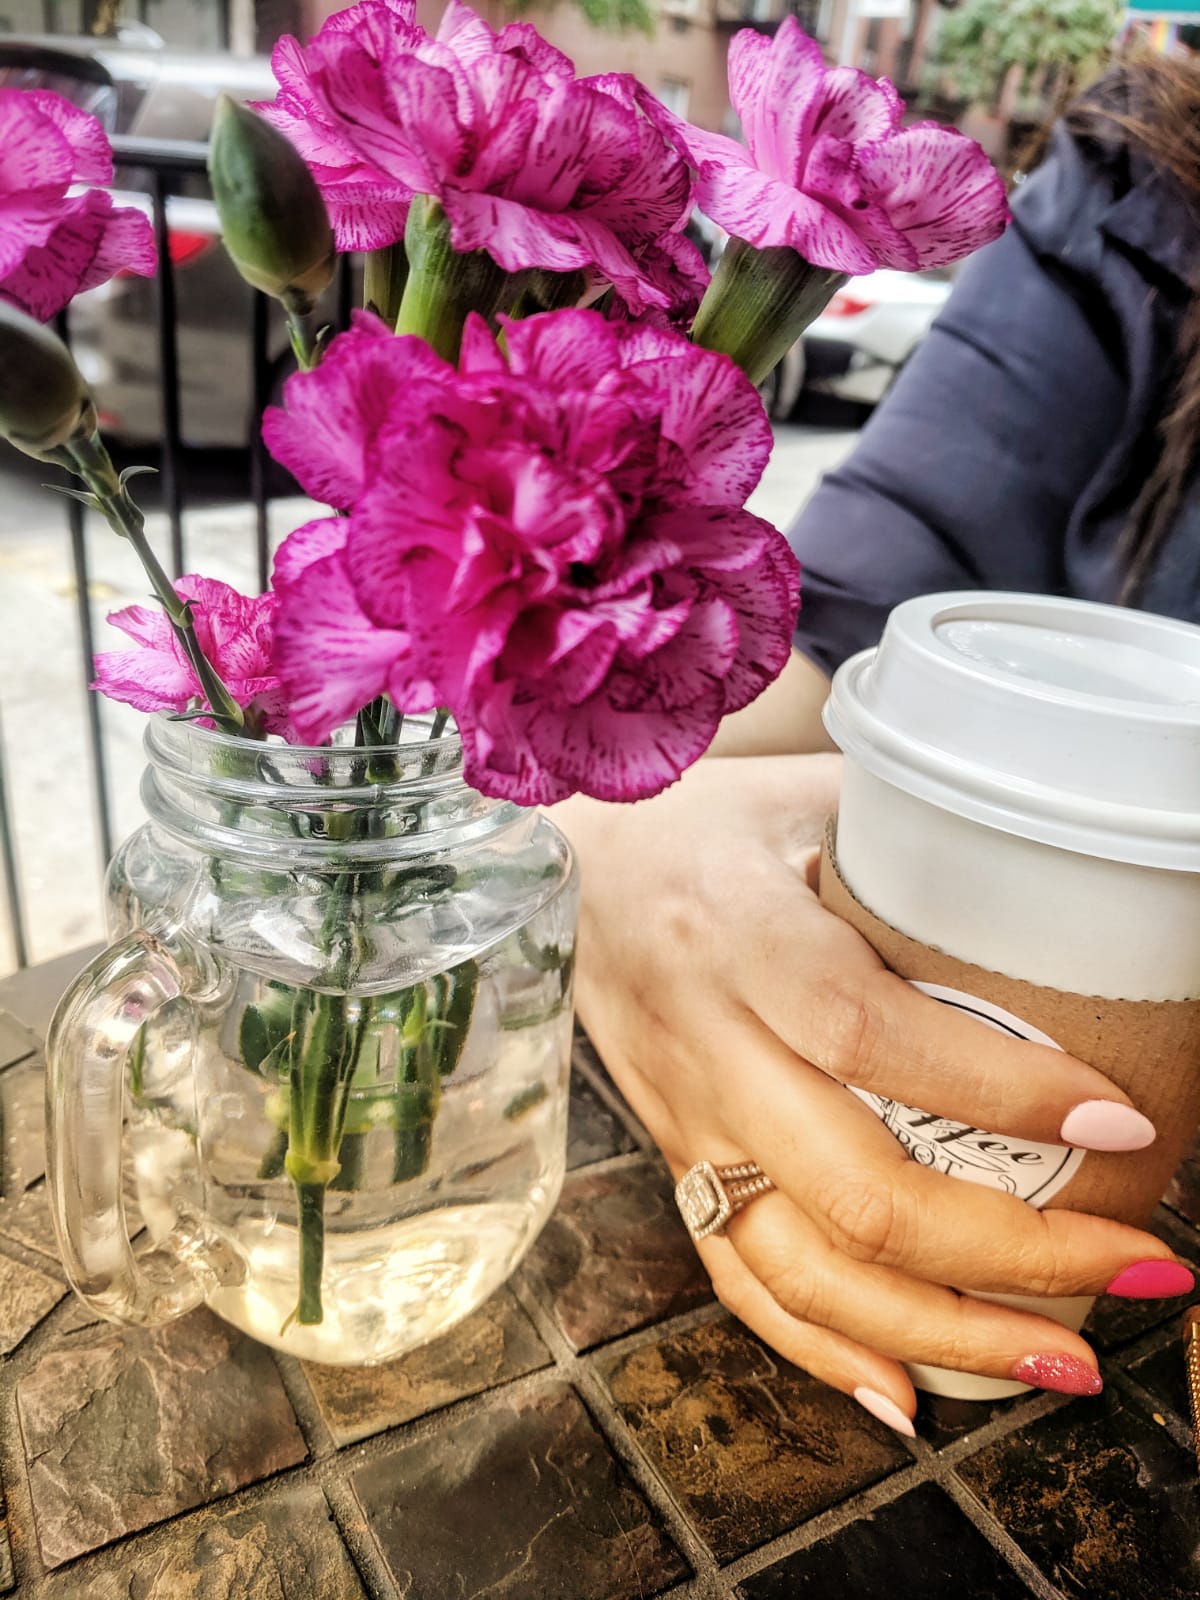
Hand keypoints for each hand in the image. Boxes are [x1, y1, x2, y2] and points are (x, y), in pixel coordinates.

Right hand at [552, 754, 1188, 1431]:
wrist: (578, 863)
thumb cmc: (708, 819)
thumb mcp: (807, 793)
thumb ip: (916, 839)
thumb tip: (1062, 886)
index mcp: (741, 936)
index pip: (865, 1034)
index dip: (996, 1088)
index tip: (1117, 1119)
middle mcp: (710, 1044)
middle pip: (854, 1188)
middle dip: (1011, 1254)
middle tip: (1141, 1267)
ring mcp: (691, 1121)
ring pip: (804, 1265)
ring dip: (943, 1331)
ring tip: (1067, 1359)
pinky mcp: (681, 1162)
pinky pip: (739, 1280)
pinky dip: (826, 1349)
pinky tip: (910, 1392)